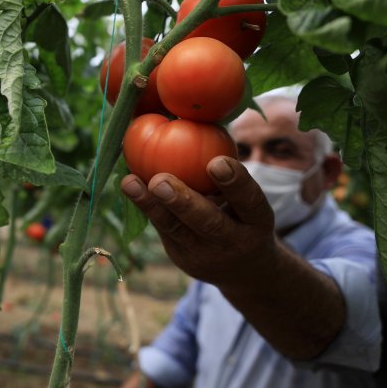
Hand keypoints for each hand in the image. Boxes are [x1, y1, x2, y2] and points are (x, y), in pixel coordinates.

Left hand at [120, 156, 276, 286]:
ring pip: (175, 229)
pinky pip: (161, 228)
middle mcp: (233, 240)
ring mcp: (204, 253)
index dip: (235, 182)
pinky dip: (145, 205)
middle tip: (160, 181)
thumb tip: (202, 119)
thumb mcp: (248, 199)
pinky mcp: (181, 256)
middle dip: (183, 202)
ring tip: (130, 183)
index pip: (249, 201)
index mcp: (257, 221)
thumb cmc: (243, 213)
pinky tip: (129, 185)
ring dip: (151, 205)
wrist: (244, 268)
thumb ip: (229, 172)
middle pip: (207, 222)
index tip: (217, 162)